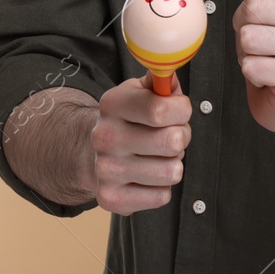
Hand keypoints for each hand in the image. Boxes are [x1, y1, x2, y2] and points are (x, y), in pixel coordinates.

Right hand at [89, 76, 192, 215]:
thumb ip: (162, 82)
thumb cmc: (129, 120)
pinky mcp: (110, 198)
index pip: (162, 110)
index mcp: (113, 104)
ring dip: (173, 163)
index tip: (179, 110)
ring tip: (158, 156)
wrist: (93, 154)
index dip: (182, 110)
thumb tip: (173, 75)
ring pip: (172, 172)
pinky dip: (161, 187)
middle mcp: (104, 136)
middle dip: (182, 137)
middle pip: (173, 141)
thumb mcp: (141, 91)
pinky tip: (147, 177)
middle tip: (171, 136)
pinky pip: (162, 196)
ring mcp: (105, 169)